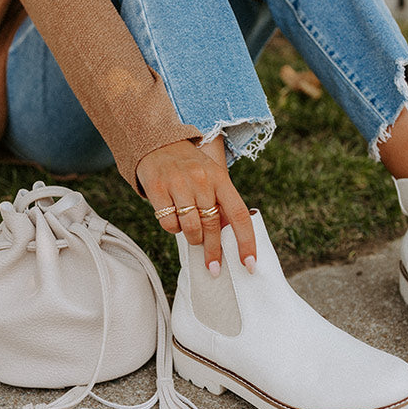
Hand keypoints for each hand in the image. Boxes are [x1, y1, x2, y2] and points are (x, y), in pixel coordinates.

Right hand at [136, 139, 255, 274]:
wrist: (158, 142)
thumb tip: (232, 239)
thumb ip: (222, 204)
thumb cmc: (190, 167)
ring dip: (193, 238)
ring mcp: (178, 183)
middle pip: (212, 226)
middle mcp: (202, 180)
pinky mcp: (157, 188)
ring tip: (192, 233)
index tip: (249, 264)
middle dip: (214, 251)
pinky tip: (174, 217)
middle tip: (214, 267)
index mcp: (221, 178)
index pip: (239, 215)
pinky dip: (173, 228)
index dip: (246, 242)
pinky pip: (169, 223)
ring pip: (190, 228)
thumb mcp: (212, 178)